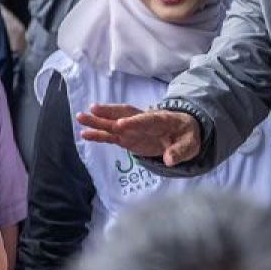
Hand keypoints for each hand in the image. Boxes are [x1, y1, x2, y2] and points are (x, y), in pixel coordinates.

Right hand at [76, 104, 201, 166]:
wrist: (183, 133)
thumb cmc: (187, 136)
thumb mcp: (190, 144)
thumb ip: (180, 151)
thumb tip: (168, 160)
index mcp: (161, 119)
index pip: (146, 120)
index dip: (134, 122)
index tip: (120, 124)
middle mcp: (143, 121)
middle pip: (125, 114)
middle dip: (109, 112)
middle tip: (92, 109)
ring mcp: (134, 128)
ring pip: (114, 122)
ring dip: (98, 120)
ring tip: (80, 117)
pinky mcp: (128, 137)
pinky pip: (112, 136)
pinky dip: (99, 135)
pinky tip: (84, 134)